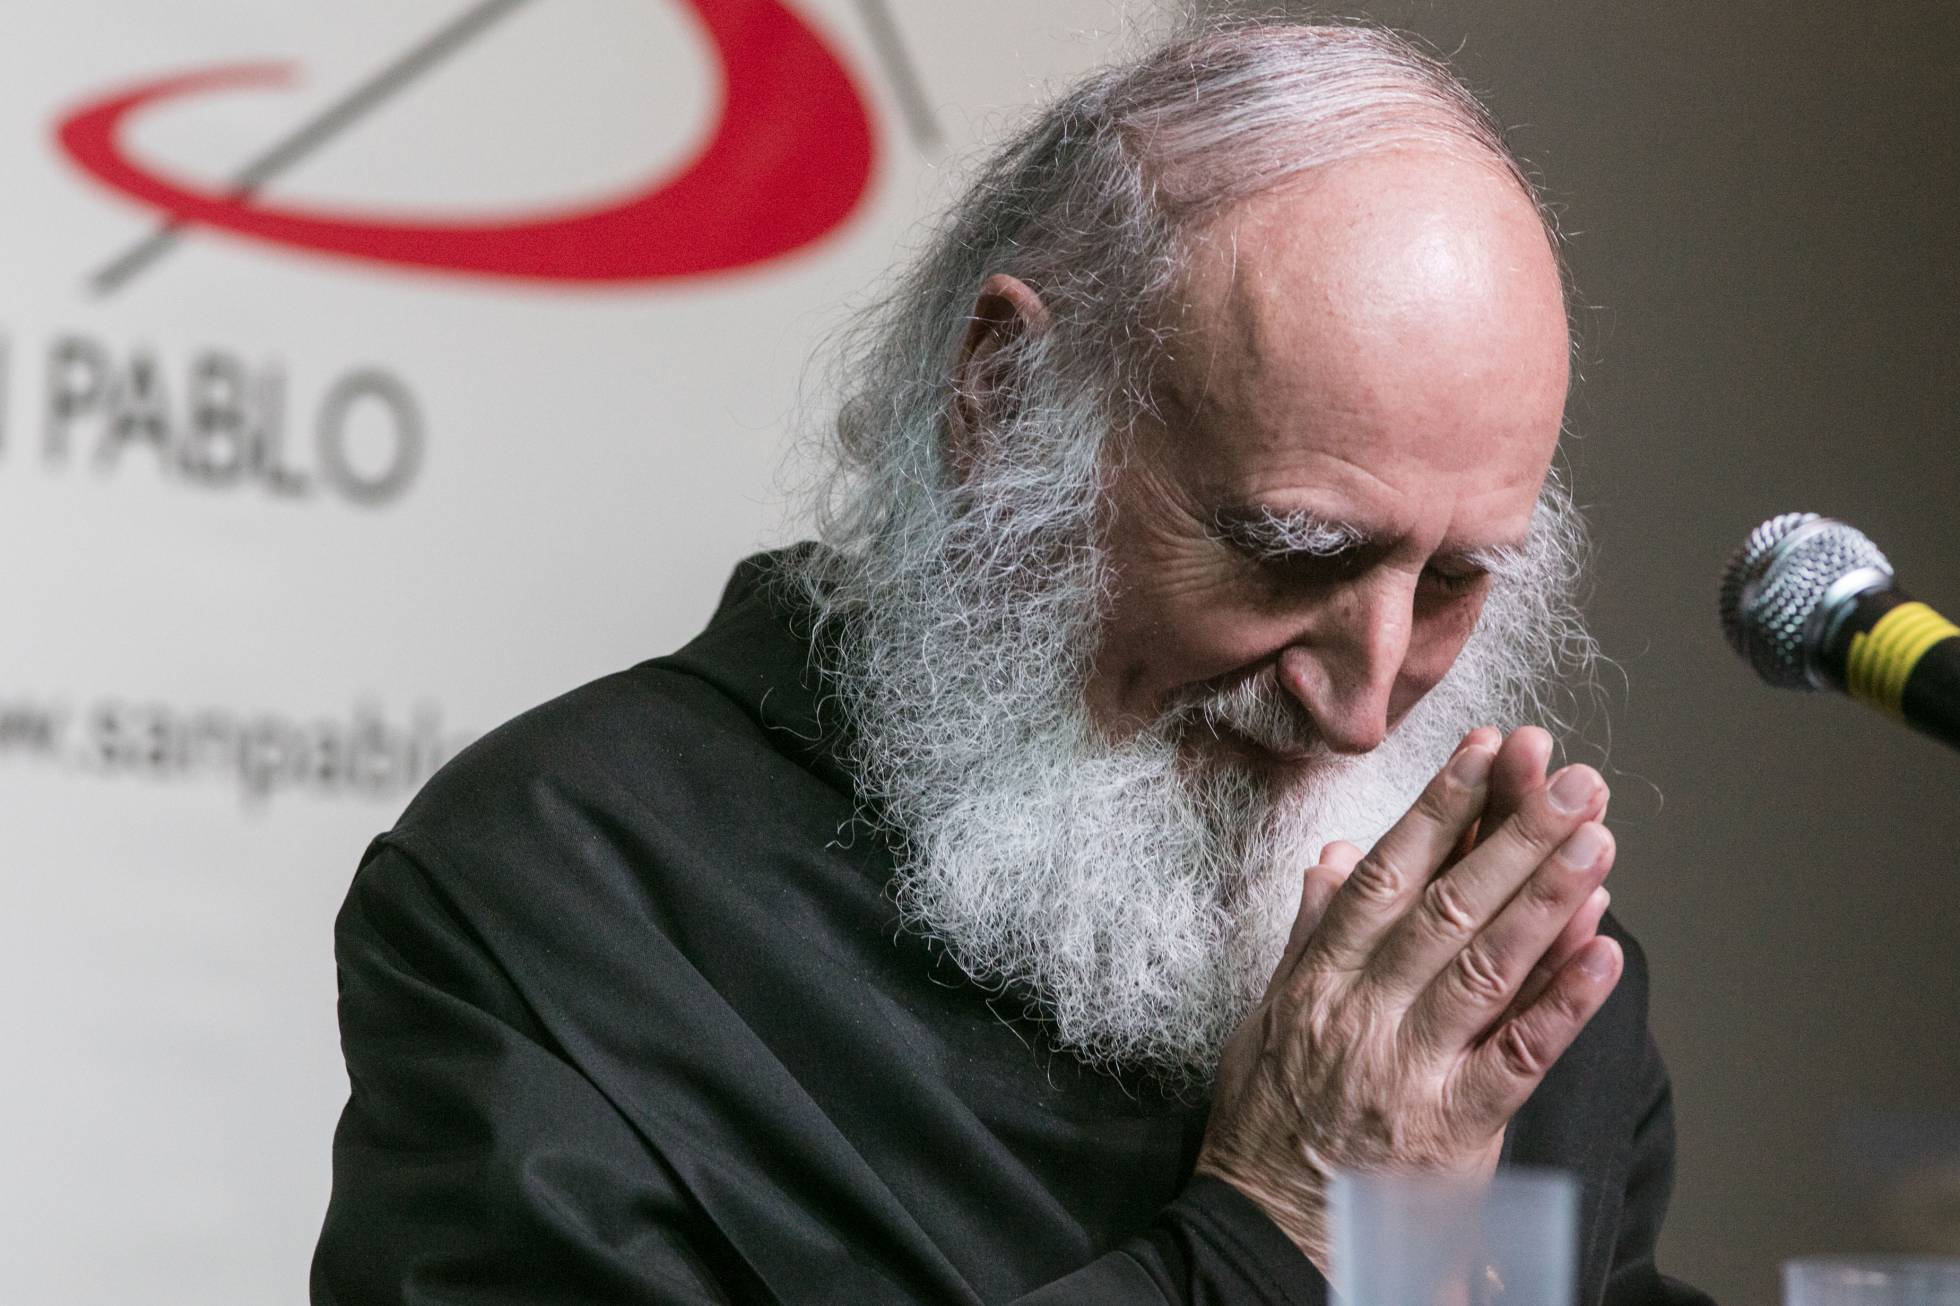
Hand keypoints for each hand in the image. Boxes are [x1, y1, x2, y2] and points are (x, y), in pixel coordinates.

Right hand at [1193, 727, 1622, 1276]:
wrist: (1266, 1230)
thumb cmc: (1268, 1122)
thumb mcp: (1267, 1016)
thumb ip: (1308, 937)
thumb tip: (1328, 858)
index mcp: (1320, 979)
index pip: (1386, 875)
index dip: (1439, 808)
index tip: (1484, 751)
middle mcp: (1365, 1012)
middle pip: (1448, 905)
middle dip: (1512, 832)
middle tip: (1569, 776)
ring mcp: (1410, 1067)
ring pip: (1487, 963)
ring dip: (1547, 894)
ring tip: (1597, 834)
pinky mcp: (1452, 1128)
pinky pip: (1517, 1055)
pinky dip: (1564, 1001)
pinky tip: (1604, 948)